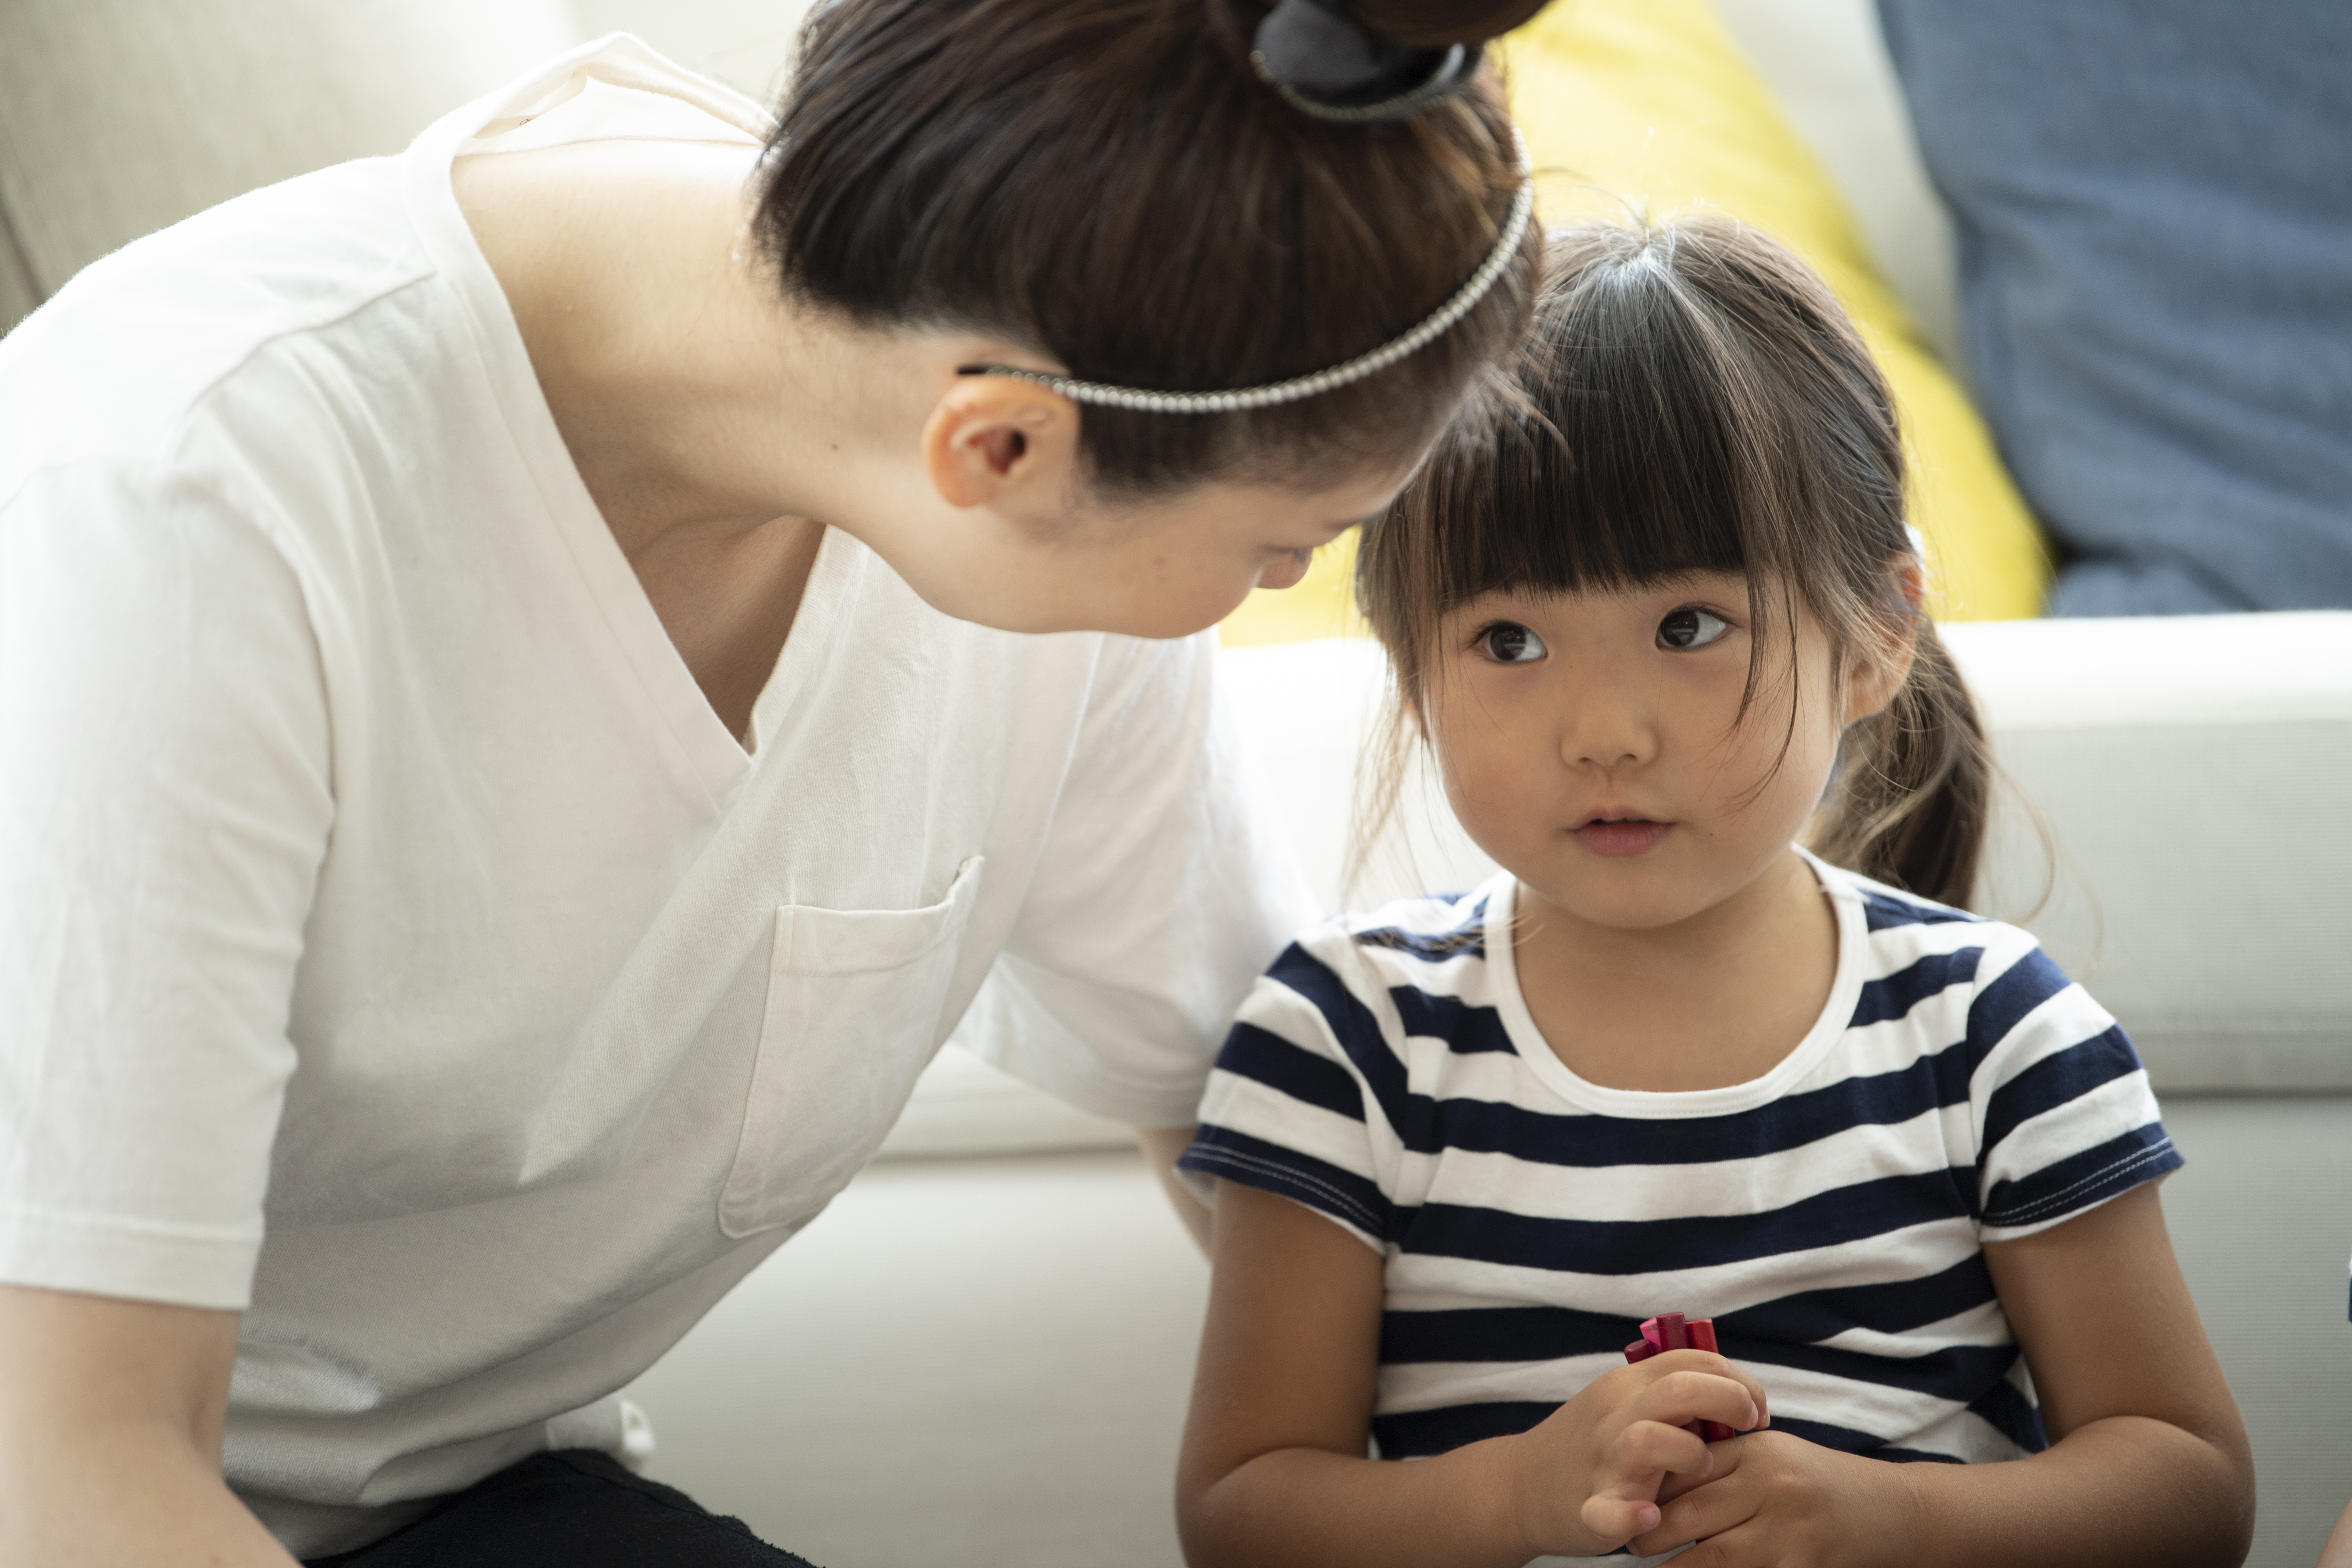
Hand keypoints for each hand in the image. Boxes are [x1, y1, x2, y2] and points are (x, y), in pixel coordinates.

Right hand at [1498, 1350, 1770, 1559]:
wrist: (1518, 1486)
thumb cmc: (1589, 1444)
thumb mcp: (1623, 1402)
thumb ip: (1668, 1393)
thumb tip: (1733, 1395)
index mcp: (1627, 1384)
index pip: (1696, 1360)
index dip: (1739, 1380)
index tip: (1755, 1411)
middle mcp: (1615, 1414)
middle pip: (1681, 1388)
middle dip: (1729, 1401)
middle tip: (1749, 1426)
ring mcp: (1601, 1460)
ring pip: (1649, 1440)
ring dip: (1689, 1454)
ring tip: (1702, 1469)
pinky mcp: (1589, 1507)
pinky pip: (1613, 1510)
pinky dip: (1634, 1515)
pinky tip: (1650, 1517)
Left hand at [1632, 1429, 1919, 1567]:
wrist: (1892, 1513)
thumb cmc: (1819, 1483)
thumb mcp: (1774, 1456)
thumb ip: (1723, 1463)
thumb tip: (1655, 1482)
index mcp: (1759, 1452)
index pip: (1687, 1468)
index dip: (1650, 1490)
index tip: (1623, 1503)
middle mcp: (1773, 1487)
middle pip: (1690, 1513)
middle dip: (1650, 1533)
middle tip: (1628, 1544)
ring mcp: (1790, 1533)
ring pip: (1712, 1557)